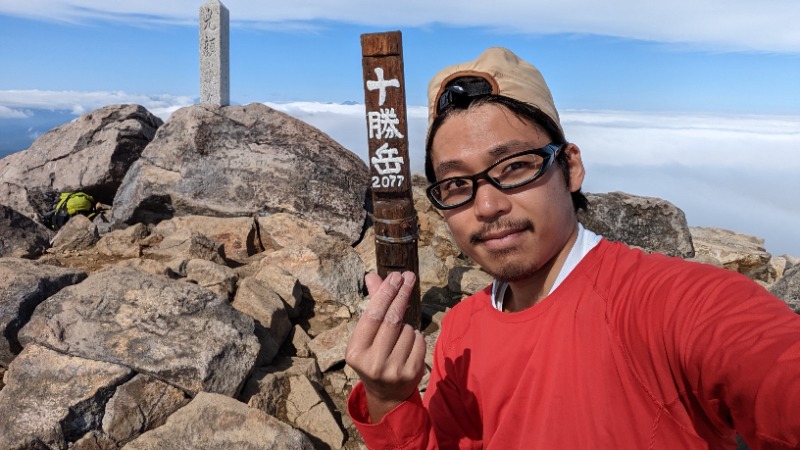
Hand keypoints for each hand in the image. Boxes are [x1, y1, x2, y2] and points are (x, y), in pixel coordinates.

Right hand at [345, 271, 426, 422]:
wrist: (386, 394)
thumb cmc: (374, 356)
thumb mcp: (367, 335)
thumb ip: (372, 305)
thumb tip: (372, 276)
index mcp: (355, 352)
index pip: (373, 316)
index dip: (385, 293)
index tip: (395, 276)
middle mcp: (372, 363)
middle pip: (392, 320)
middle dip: (402, 295)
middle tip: (409, 277)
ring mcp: (393, 370)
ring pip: (408, 330)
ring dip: (406, 324)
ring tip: (398, 336)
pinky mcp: (412, 373)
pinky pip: (419, 340)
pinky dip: (416, 336)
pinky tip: (408, 344)